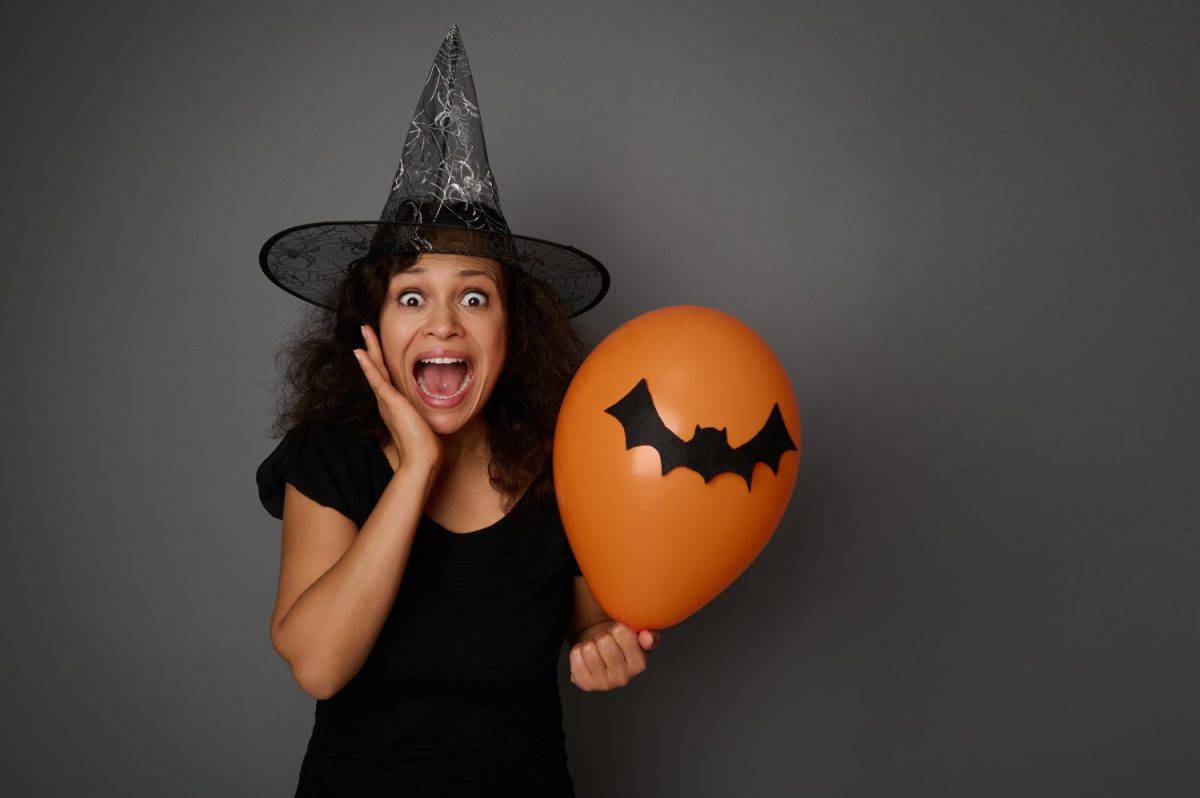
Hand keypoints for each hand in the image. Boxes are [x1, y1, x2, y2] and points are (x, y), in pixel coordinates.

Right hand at [353, 324, 442, 469]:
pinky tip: (360, 352)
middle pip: (377, 367)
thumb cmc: (423, 443)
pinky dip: (368, 366)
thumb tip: (424, 410)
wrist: (422, 459)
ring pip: (375, 368)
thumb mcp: (421, 420)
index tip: (376, 343)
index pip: (385, 374)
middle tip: (365, 328)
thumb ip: (418, 412)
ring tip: (363, 330)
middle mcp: (386, 399)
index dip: (380, 357)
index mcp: (393, 402)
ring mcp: (387, 400)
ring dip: (369, 348)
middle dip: (372, 346)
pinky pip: (377, 380)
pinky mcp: (391, 402)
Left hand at [569, 621, 659, 691]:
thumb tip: (647, 637)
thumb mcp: (638, 635)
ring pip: (589, 649)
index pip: (623, 634)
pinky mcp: (585, 684)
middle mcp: (623, 678)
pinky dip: (578, 651)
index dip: (617, 628)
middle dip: (603, 635)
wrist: (600, 652)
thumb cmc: (621, 641)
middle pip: (604, 642)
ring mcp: (603, 683)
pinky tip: (586, 656)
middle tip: (606, 641)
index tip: (618, 632)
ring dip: (590, 643)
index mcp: (640, 663)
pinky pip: (575, 656)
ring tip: (597, 648)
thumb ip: (648, 635)